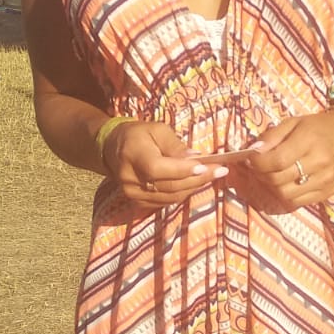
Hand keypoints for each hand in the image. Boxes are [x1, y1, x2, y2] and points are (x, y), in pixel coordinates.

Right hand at [101, 118, 225, 210]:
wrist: (113, 149)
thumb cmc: (139, 135)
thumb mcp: (157, 130)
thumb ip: (176, 146)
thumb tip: (196, 159)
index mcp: (133, 155)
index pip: (158, 168)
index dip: (183, 170)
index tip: (207, 166)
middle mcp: (131, 179)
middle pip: (169, 185)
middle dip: (198, 179)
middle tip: (220, 171)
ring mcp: (133, 194)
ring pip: (171, 196)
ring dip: (194, 187)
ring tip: (212, 175)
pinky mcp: (138, 202)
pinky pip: (167, 201)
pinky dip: (183, 192)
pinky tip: (195, 183)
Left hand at [238, 109, 333, 212]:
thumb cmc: (318, 127)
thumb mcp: (293, 122)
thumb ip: (271, 136)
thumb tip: (253, 152)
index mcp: (310, 140)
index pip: (277, 160)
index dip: (258, 163)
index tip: (251, 159)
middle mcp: (320, 162)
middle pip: (279, 179)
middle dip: (262, 175)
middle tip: (258, 167)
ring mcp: (325, 180)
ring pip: (286, 194)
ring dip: (272, 187)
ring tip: (271, 176)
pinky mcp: (327, 192)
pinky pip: (297, 202)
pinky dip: (286, 195)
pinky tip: (285, 184)